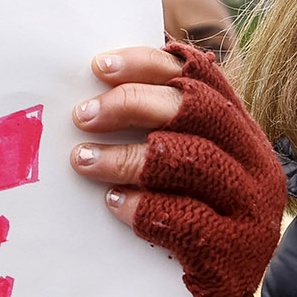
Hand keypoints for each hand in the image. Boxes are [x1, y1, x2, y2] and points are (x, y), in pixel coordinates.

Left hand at [69, 42, 284, 296]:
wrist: (220, 293)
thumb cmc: (190, 220)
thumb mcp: (186, 169)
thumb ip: (160, 131)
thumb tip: (94, 97)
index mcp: (240, 134)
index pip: (200, 78)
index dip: (148, 65)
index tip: (99, 67)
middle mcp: (254, 163)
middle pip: (195, 109)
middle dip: (131, 105)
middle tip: (84, 117)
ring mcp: (250, 207)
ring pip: (189, 159)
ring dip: (125, 157)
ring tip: (83, 160)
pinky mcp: (235, 250)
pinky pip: (183, 218)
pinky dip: (141, 207)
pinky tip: (114, 204)